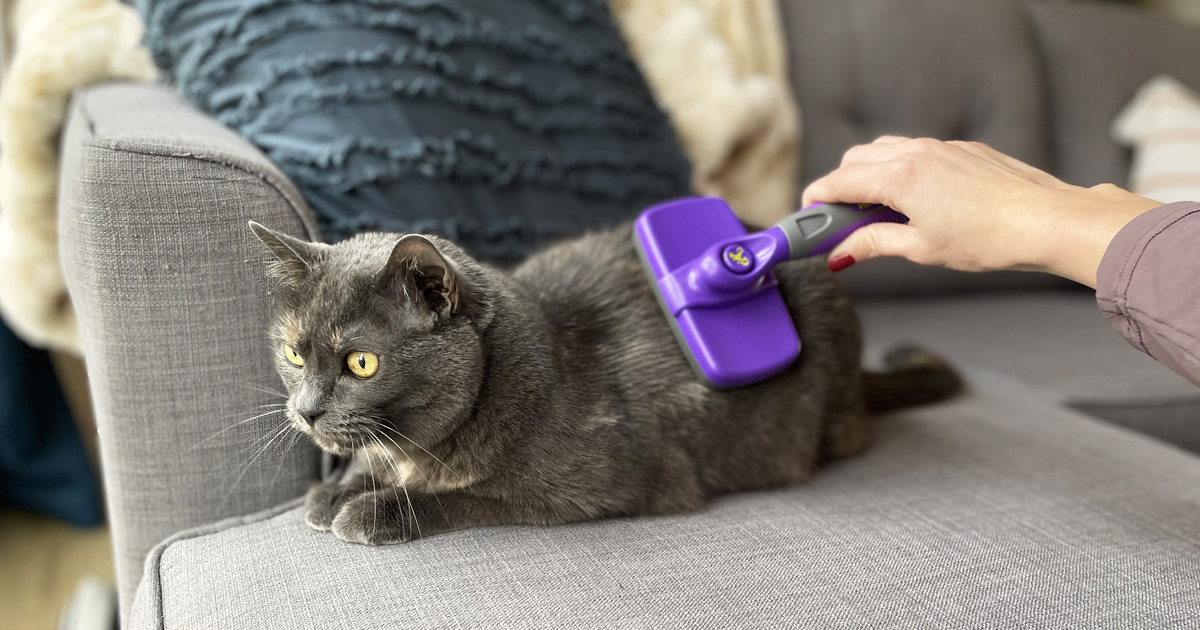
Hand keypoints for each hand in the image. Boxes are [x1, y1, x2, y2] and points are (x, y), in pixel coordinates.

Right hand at [801, 137, 1161, 286]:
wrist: (1046, 220)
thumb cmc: (988, 238)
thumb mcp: (920, 248)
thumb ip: (872, 244)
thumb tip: (840, 252)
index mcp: (898, 176)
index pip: (837, 182)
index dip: (815, 201)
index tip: (807, 219)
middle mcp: (915, 153)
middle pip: (855, 161)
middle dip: (840, 188)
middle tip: (841, 223)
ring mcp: (941, 147)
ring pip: (885, 151)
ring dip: (870, 176)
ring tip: (879, 213)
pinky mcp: (964, 150)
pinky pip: (917, 152)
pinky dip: (901, 171)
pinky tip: (916, 202)